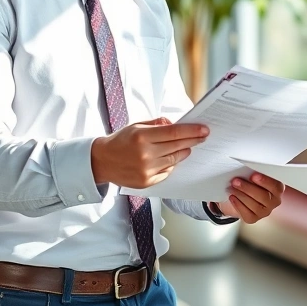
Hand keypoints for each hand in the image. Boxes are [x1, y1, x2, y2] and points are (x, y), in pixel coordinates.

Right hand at [91, 117, 207, 187]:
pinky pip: (167, 171)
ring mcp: (146, 170)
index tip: (204, 129)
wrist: (102, 161)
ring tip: (188, 146)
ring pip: (174, 160)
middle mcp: (145, 154)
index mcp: (142, 137)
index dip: (191, 131)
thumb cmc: (121, 141)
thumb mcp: (136, 125)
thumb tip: (176, 124)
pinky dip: (172, 164)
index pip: (174, 133)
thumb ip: (157, 124)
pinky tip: (172, 157)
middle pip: (177, 146)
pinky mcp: (147, 182)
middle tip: (203, 136)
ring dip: (184, 152)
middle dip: (193, 140)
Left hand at [216, 173, 284, 223]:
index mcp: (278, 188)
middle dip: (248, 188)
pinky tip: (232, 197)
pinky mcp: (254, 218)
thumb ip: (255, 173)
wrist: (239, 193)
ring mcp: (265, 211)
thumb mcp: (254, 175)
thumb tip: (248, 170)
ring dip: (241, 195)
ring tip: (231, 187)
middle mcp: (274, 201)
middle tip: (236, 181)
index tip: (253, 176)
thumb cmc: (249, 181)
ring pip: (254, 205)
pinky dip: (238, 205)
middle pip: (263, 196)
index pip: (276, 186)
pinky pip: (247, 214)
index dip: (265, 181)